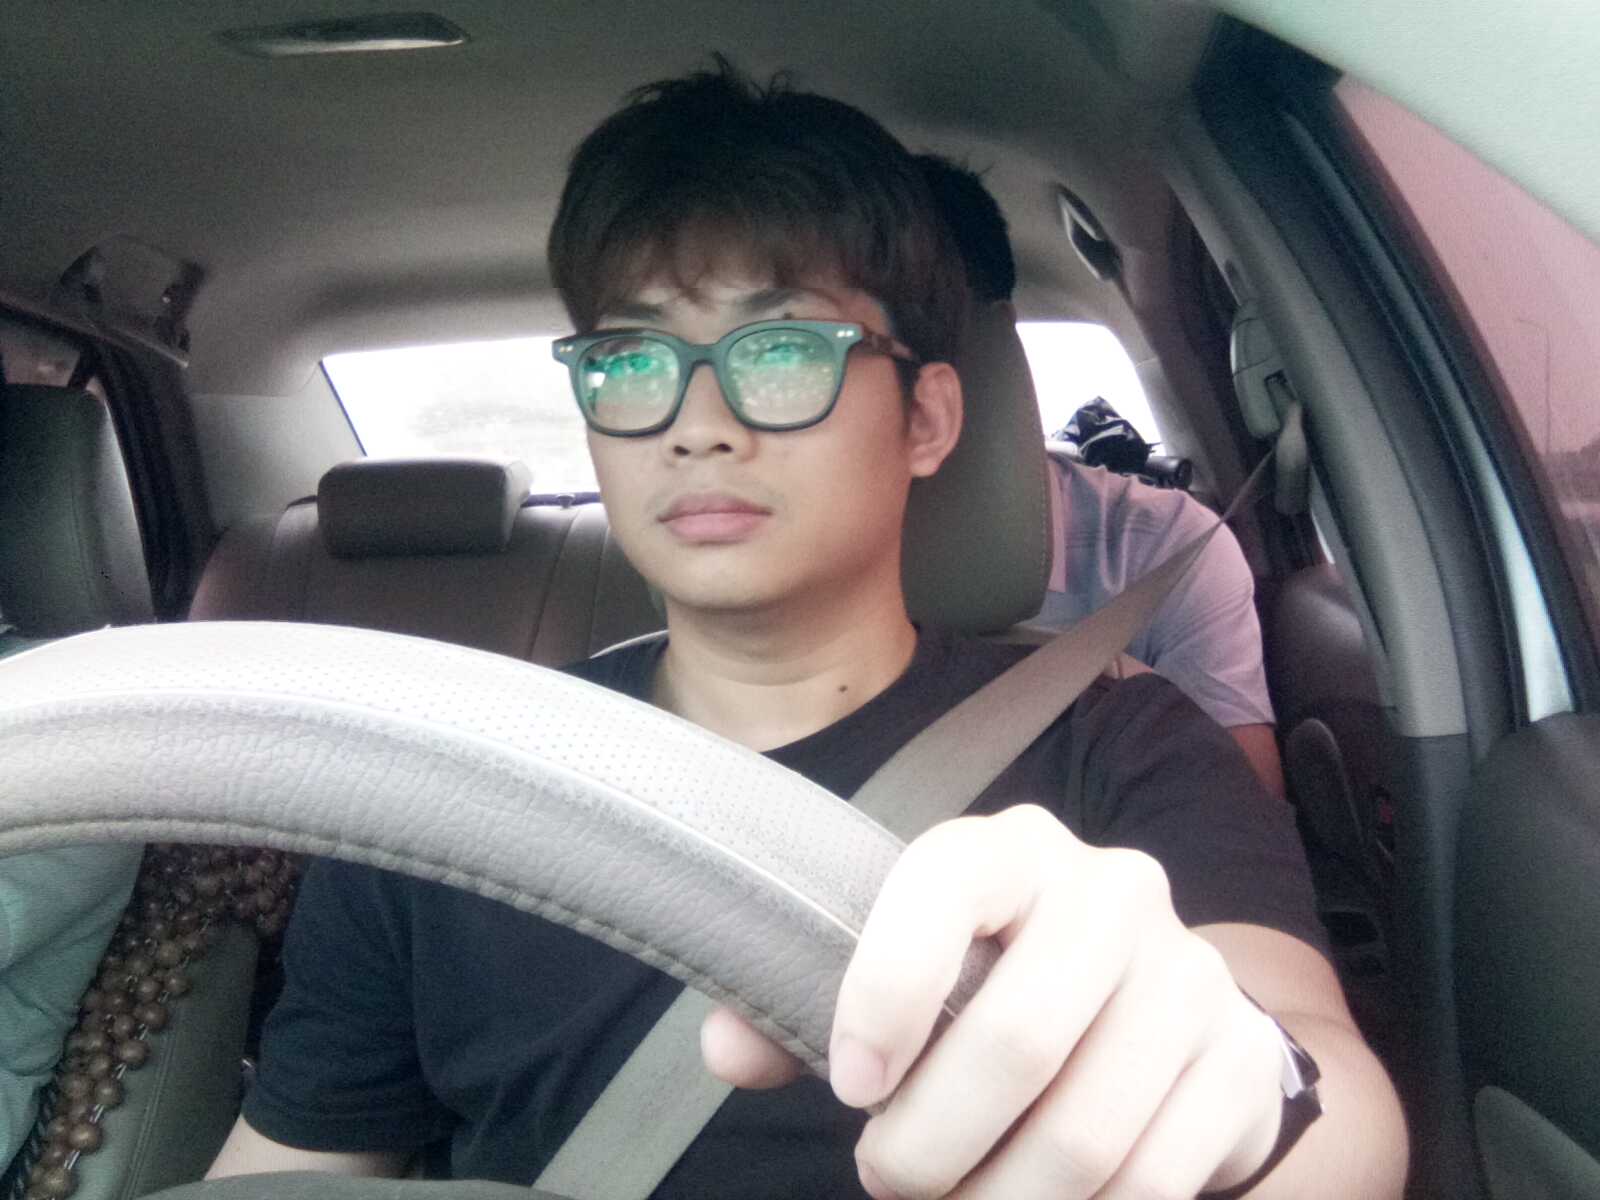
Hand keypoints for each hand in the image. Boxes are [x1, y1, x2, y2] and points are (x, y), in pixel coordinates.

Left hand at [702, 804, 1287, 1197]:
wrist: (1152, 1001)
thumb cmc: (989, 982)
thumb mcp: (900, 970)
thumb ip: (801, 1004)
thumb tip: (730, 1049)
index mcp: (1010, 850)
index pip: (944, 885)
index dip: (885, 991)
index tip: (851, 1088)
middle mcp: (1111, 891)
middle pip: (1019, 1040)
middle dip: (930, 1143)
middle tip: (888, 1177)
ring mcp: (1189, 973)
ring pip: (1083, 1134)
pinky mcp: (1241, 1059)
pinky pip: (1151, 1182)